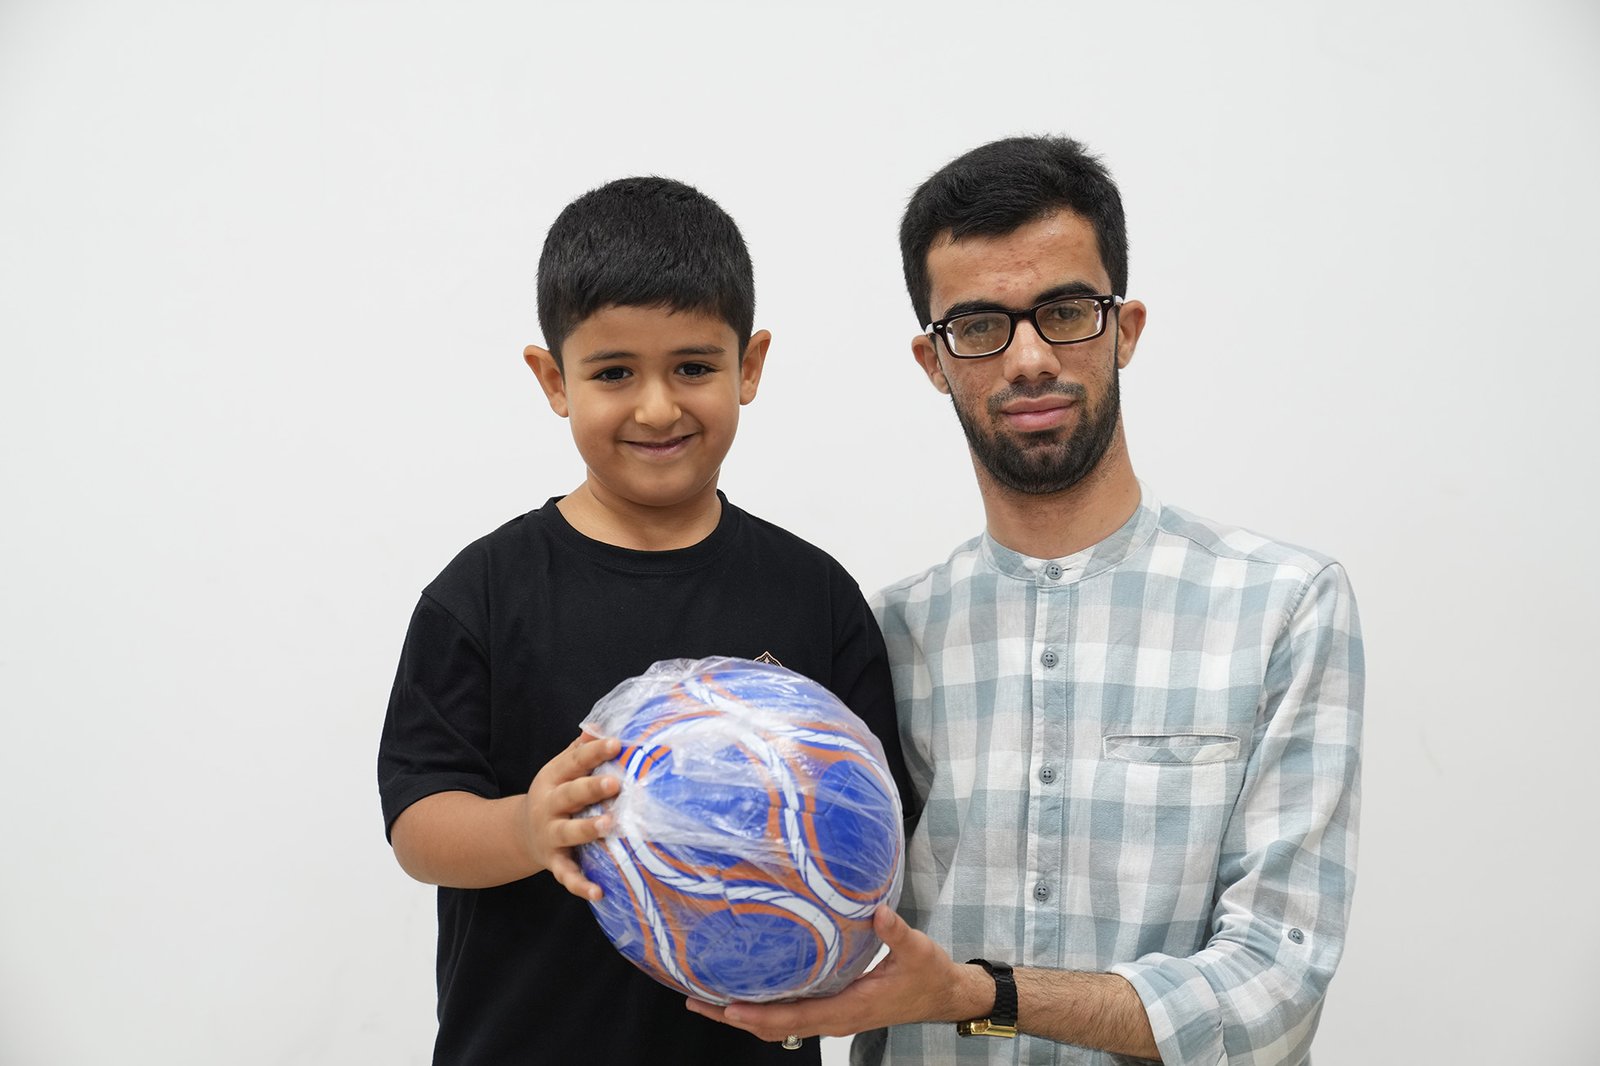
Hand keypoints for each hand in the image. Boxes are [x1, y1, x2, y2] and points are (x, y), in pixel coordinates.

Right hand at [521, 732, 621, 900]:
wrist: (521, 834)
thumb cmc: (557, 794)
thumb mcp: (562, 769)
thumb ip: (581, 749)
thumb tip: (602, 723)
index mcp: (554, 778)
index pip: (574, 761)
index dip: (594, 751)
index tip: (617, 742)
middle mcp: (549, 805)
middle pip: (570, 794)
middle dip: (591, 788)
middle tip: (615, 782)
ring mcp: (550, 834)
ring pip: (568, 832)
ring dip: (587, 829)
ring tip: (609, 825)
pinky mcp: (554, 861)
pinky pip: (567, 874)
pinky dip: (581, 884)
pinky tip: (599, 891)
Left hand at [685, 906, 978, 1042]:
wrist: (943, 995)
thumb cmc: (928, 975)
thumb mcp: (917, 951)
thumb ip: (896, 933)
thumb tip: (879, 912)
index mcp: (851, 1008)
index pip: (796, 1020)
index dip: (759, 1016)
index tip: (727, 1007)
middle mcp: (835, 1018)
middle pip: (775, 1028)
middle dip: (734, 1017)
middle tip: (696, 1000)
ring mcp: (832, 1017)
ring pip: (779, 1025)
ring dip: (744, 1015)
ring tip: (707, 998)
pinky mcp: (833, 1009)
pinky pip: (791, 1015)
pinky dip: (763, 1009)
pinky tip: (747, 991)